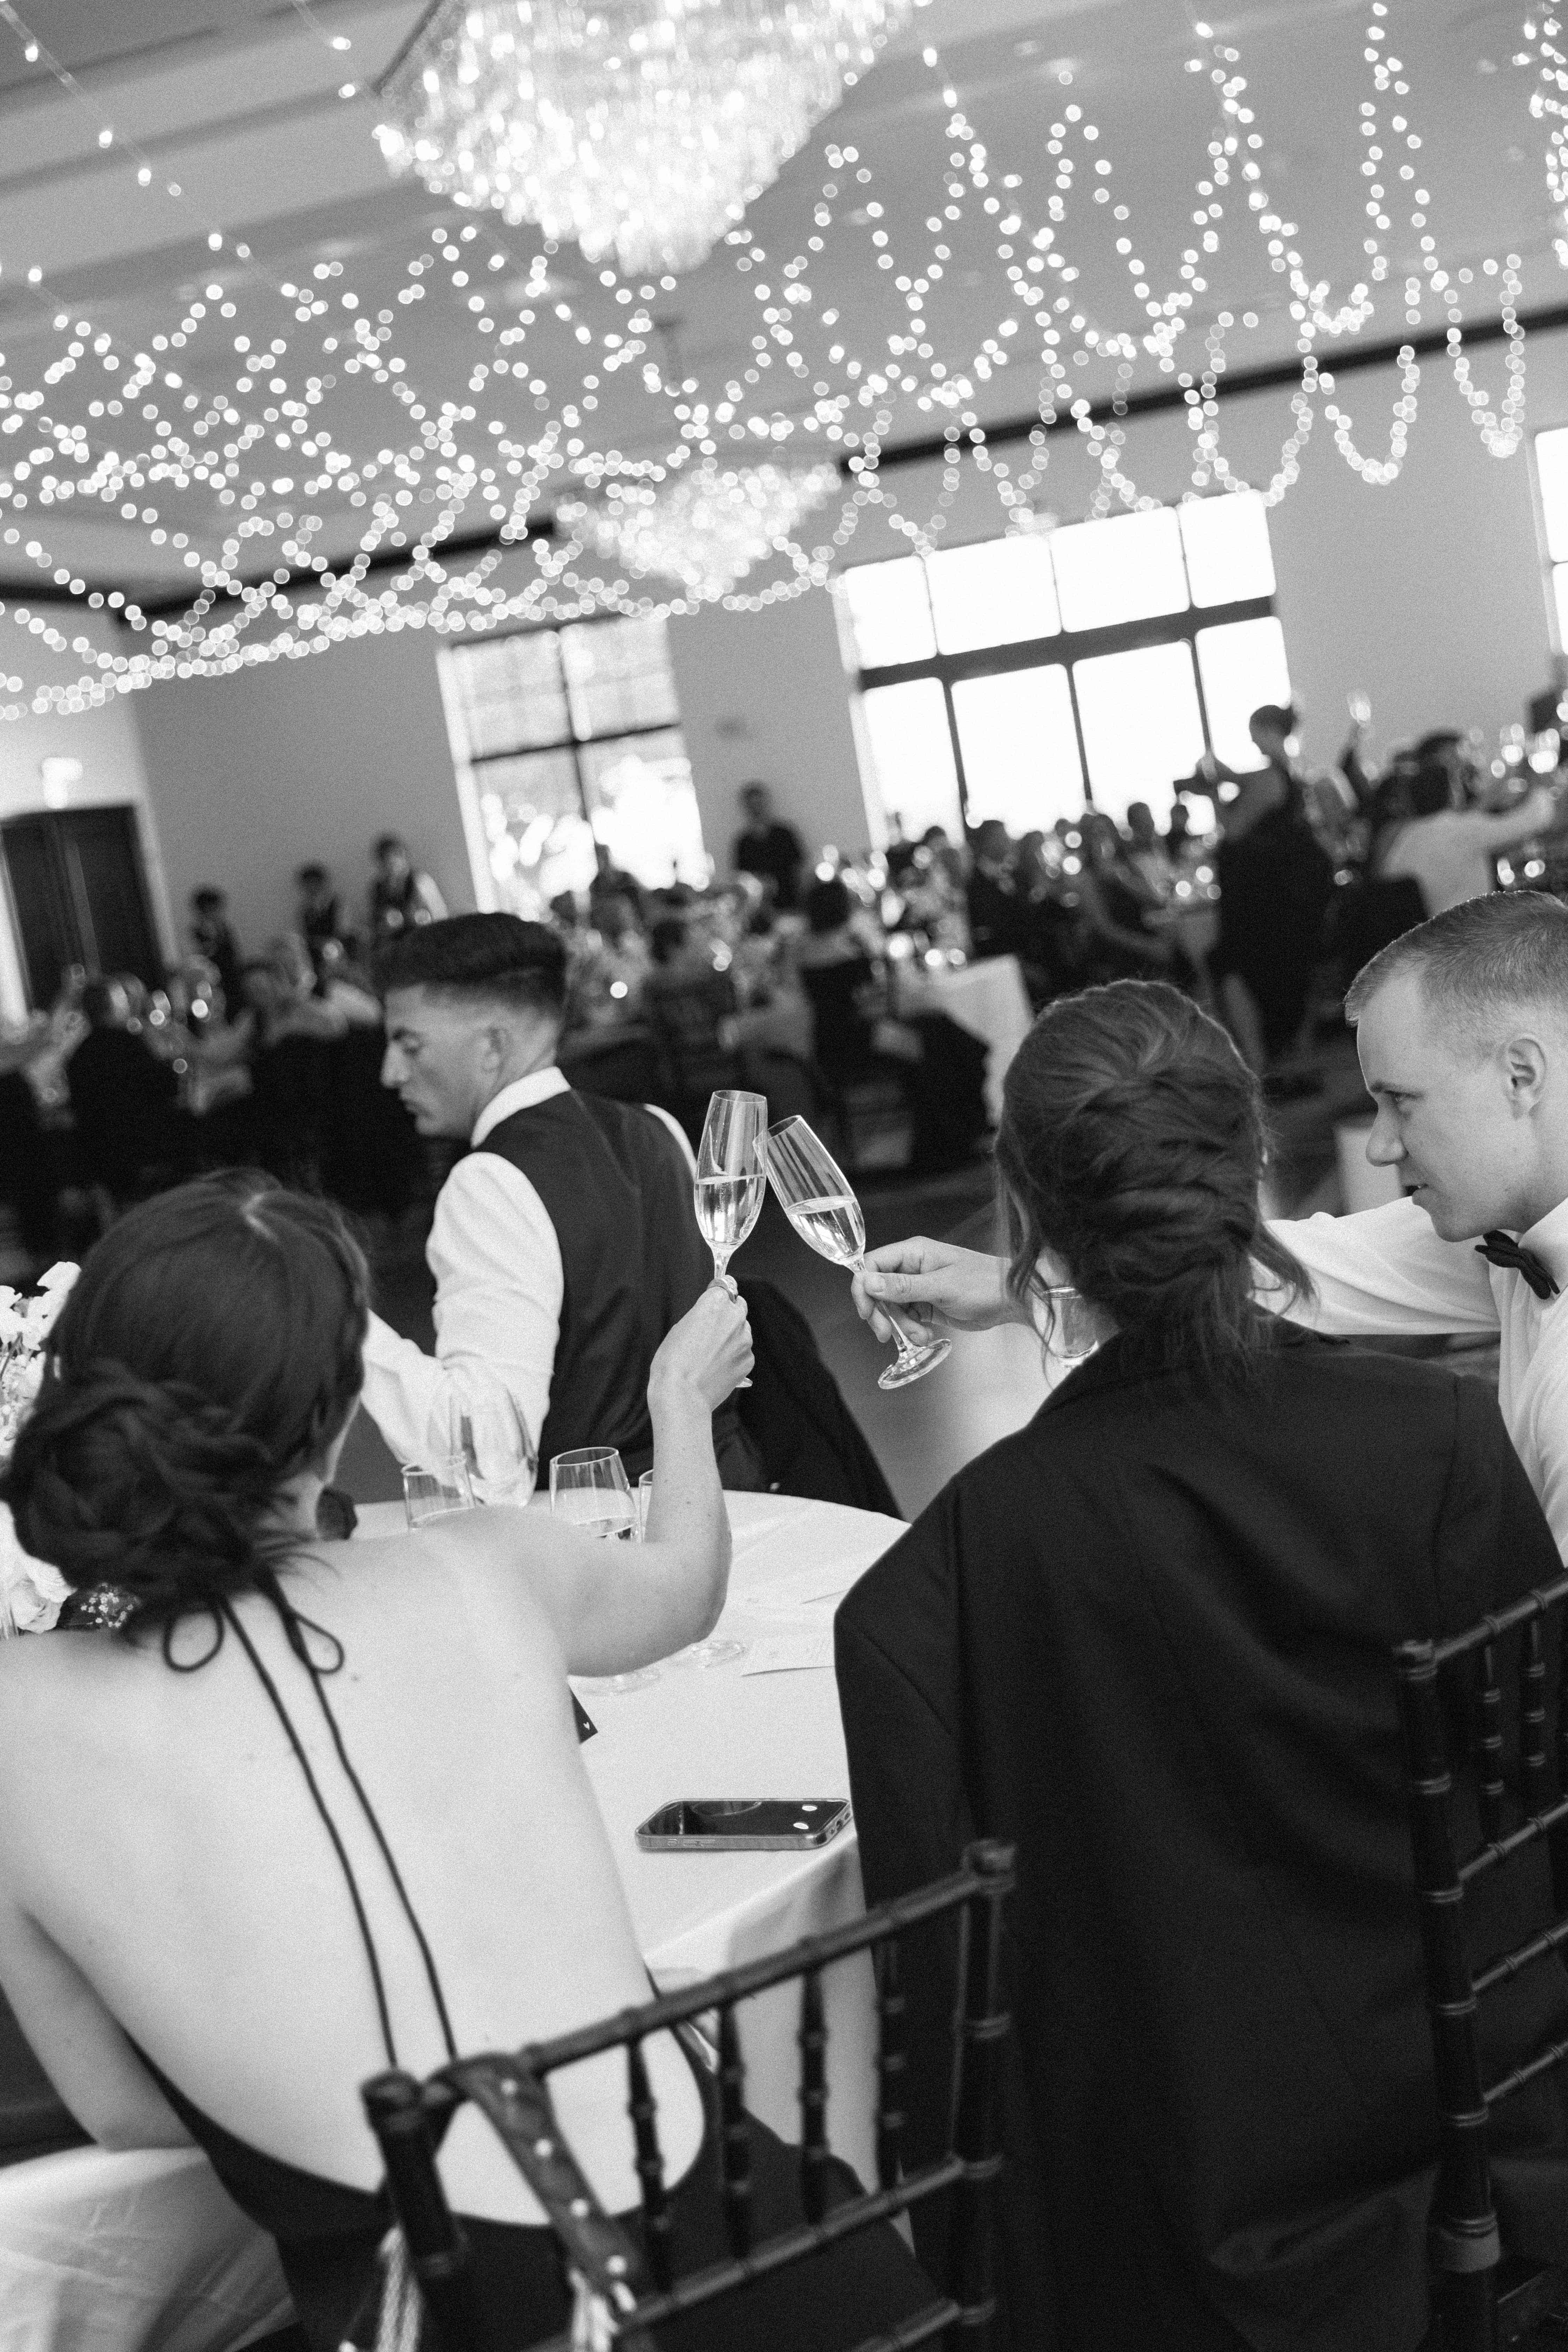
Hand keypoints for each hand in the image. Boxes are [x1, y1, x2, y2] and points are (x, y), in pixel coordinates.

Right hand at [650, 1282, 754, 1412]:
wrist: (682, 1395)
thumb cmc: (672, 1362)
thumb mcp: (679, 1328)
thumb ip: (700, 1316)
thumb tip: (708, 1317)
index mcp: (715, 1303)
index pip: (724, 1286)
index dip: (717, 1295)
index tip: (714, 1299)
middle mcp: (735, 1317)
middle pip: (737, 1306)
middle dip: (727, 1314)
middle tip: (710, 1330)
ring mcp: (745, 1340)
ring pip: (742, 1331)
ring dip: (732, 1337)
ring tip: (711, 1354)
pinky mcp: (748, 1360)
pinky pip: (743, 1352)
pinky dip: (734, 1357)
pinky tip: (717, 1367)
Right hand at [852, 1239, 1018, 1344]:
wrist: (1012, 1299)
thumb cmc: (982, 1284)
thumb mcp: (940, 1286)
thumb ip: (902, 1286)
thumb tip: (867, 1281)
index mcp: (913, 1253)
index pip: (872, 1265)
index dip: (864, 1288)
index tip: (867, 1312)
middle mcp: (912, 1268)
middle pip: (877, 1290)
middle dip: (881, 1314)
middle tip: (887, 1335)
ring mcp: (919, 1287)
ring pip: (892, 1308)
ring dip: (901, 1326)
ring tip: (921, 1336)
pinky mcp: (927, 1304)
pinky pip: (907, 1318)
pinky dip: (912, 1330)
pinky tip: (927, 1335)